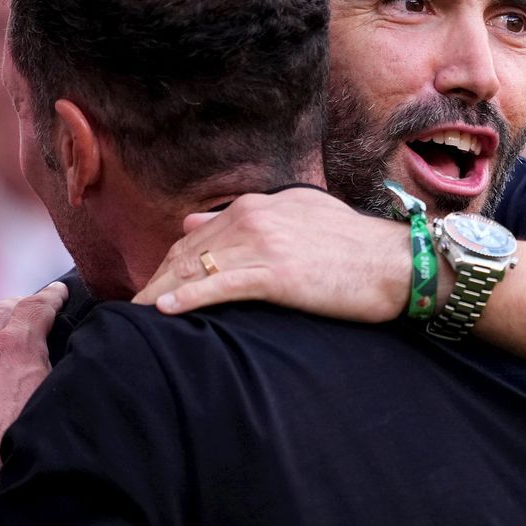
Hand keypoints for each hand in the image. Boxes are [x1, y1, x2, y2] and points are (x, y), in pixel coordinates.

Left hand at [132, 189, 419, 321]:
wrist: (395, 262)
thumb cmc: (352, 247)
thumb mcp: (296, 217)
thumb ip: (246, 217)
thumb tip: (192, 222)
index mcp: (257, 205)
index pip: (194, 236)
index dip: (167, 265)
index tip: (151, 290)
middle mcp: (252, 217)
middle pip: (186, 253)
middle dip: (155, 282)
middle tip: (130, 312)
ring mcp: (263, 245)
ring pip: (197, 269)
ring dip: (162, 294)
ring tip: (135, 319)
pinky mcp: (277, 274)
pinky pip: (221, 286)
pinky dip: (190, 299)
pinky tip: (166, 313)